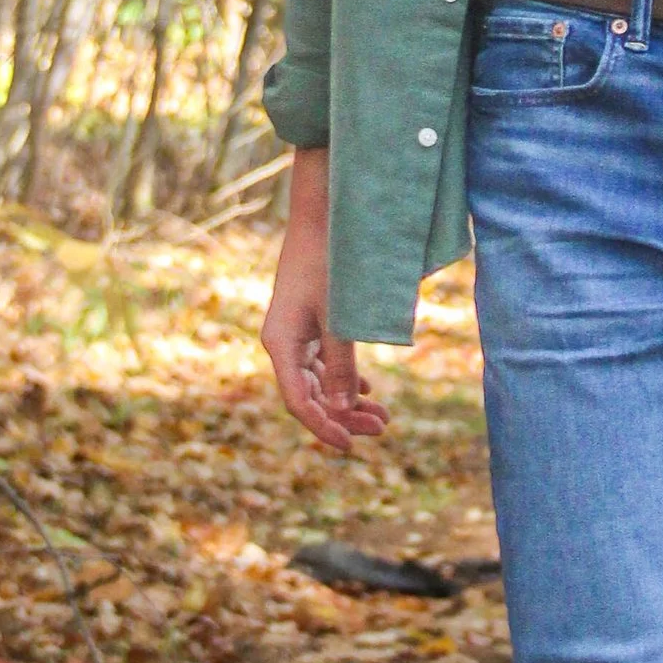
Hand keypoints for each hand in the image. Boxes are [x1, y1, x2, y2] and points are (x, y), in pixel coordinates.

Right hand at [261, 149, 388, 454]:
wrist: (322, 215)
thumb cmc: (330, 262)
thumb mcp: (340, 316)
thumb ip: (343, 363)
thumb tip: (344, 409)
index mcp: (280, 343)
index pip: (298, 401)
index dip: (323, 427)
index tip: (349, 446)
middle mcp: (282, 342)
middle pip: (310, 395)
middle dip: (344, 416)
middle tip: (382, 428)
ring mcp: (294, 333)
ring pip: (319, 381)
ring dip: (348, 399)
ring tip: (382, 417)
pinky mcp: (307, 322)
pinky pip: (322, 362)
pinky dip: (344, 378)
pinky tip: (367, 391)